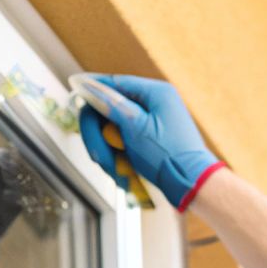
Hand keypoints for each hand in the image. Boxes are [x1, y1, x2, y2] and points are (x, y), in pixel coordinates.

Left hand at [0, 115, 21, 260]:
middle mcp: (7, 181)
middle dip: (25, 158)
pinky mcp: (22, 208)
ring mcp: (16, 194)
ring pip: (30, 177)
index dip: (13, 144)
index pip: (9, 152)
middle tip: (22, 154)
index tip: (16, 136)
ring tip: (15, 174)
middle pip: (24, 163)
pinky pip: (33, 195)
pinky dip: (29, 189)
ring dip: (26, 173)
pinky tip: (14, 189)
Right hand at [78, 74, 223, 209]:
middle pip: (109, 111)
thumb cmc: (169, 155)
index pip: (116, 82)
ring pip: (113, 132)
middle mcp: (153, 105)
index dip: (93, 87)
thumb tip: (90, 87)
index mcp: (155, 93)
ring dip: (108, 152)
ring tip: (116, 170)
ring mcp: (150, 124)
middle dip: (100, 135)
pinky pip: (123, 145)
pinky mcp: (148, 142)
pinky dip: (119, 159)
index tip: (75, 85)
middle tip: (99, 155)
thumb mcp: (135, 127)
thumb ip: (111, 105)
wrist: (191, 184)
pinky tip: (124, 173)